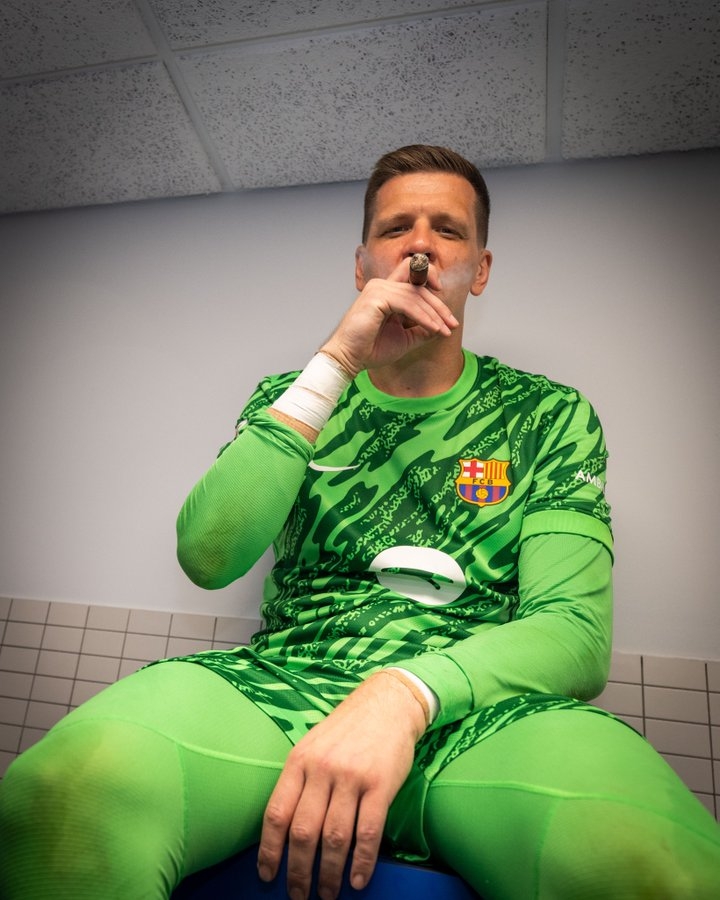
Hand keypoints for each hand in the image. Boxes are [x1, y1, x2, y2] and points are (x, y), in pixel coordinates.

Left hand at [257, 672, 425, 899]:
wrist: (387, 703)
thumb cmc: (347, 729)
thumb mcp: (313, 745)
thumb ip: (299, 780)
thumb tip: (283, 828)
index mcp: (299, 760)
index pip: (276, 813)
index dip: (269, 850)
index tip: (268, 876)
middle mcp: (322, 769)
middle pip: (304, 832)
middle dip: (298, 871)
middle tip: (299, 896)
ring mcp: (352, 776)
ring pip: (335, 837)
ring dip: (329, 874)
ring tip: (328, 894)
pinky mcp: (380, 784)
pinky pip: (368, 831)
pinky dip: (362, 862)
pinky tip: (357, 879)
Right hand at [320, 257, 458, 377]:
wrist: (349, 359)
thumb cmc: (371, 349)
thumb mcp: (405, 338)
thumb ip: (422, 330)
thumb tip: (443, 327)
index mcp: (387, 291)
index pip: (415, 278)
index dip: (433, 288)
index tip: (447, 313)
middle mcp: (382, 285)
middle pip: (419, 284)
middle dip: (439, 305)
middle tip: (452, 324)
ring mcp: (378, 289)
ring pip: (416, 295)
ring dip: (434, 314)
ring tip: (444, 330)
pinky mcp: (376, 297)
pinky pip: (408, 304)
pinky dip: (424, 317)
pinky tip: (434, 329)